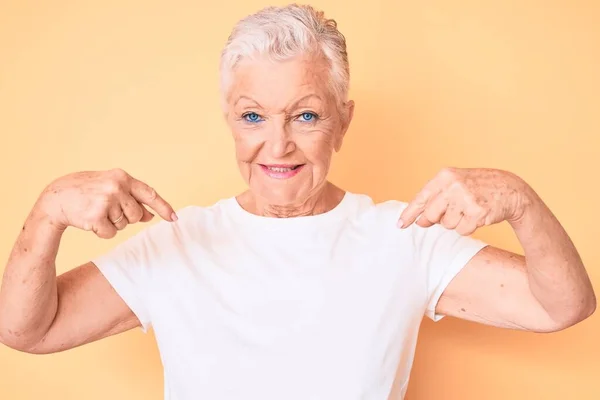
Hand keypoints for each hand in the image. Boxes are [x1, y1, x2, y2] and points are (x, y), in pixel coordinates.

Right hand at [36, 168, 176, 238]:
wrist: (56, 197)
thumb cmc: (86, 192)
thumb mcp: (110, 188)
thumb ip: (131, 199)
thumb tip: (150, 216)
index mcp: (122, 177)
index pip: (149, 193)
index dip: (163, 207)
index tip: (174, 218)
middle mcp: (116, 187)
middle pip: (136, 214)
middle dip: (125, 217)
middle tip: (106, 208)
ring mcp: (106, 201)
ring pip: (124, 225)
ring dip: (112, 224)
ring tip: (96, 211)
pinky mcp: (96, 216)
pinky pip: (111, 233)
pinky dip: (102, 232)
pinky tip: (90, 220)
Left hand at [398, 167, 531, 234]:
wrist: (510, 188)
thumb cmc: (478, 186)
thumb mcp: (455, 183)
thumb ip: (436, 198)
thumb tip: (419, 219)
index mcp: (445, 176)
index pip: (421, 198)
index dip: (409, 213)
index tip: (400, 225)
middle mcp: (453, 186)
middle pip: (430, 215)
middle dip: (435, 220)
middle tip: (450, 214)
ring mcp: (465, 199)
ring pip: (447, 225)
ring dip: (456, 222)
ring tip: (468, 210)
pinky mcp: (477, 213)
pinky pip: (462, 231)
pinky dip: (468, 228)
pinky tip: (477, 215)